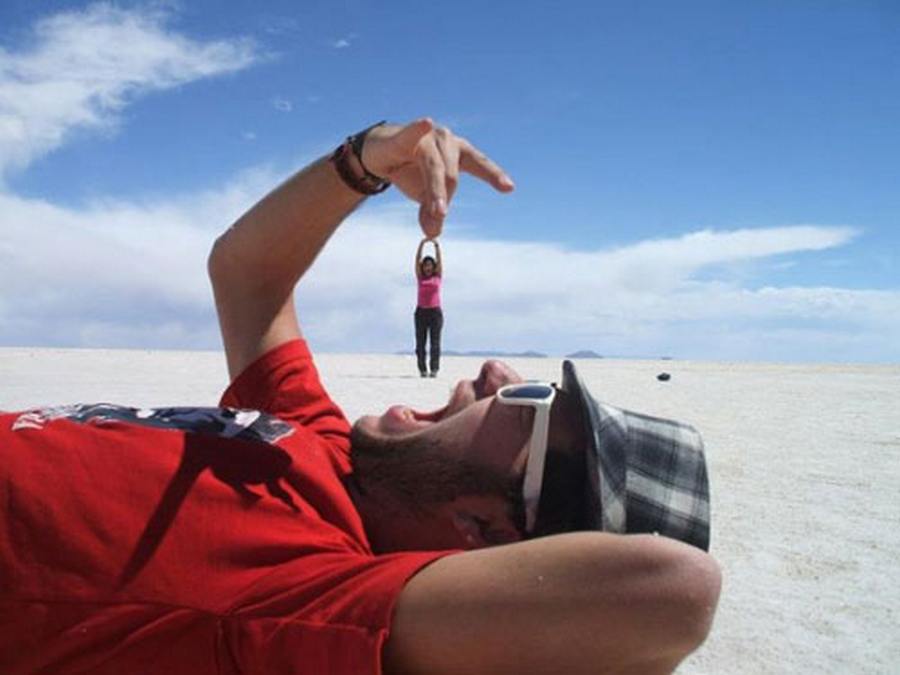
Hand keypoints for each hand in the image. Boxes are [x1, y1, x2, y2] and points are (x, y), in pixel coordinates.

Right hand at [362, 118, 514, 236]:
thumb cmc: (410, 170)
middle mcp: (446, 142)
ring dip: (435, 191)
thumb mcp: (424, 196)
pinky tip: (426, 123)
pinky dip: (417, 130)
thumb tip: (432, 233)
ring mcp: (426, 137)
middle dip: (445, 199)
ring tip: (437, 212)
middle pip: (452, 174)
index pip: (479, 164)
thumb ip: (432, 213)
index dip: (493, 175)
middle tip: (437, 217)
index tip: (509, 188)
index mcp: (459, 154)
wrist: (378, 155)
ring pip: (434, 167)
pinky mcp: (403, 135)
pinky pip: (411, 134)